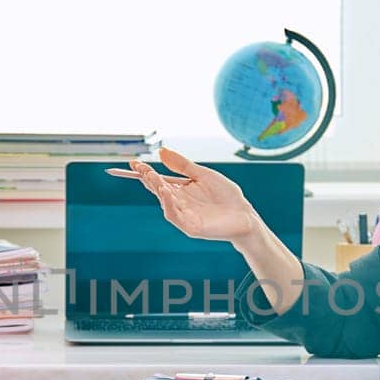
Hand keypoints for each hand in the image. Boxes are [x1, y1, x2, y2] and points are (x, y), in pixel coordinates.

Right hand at [112, 147, 261, 243]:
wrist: (245, 214)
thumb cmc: (226, 195)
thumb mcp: (203, 174)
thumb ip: (182, 165)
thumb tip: (161, 151)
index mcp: (180, 190)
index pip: (158, 180)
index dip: (145, 172)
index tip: (134, 163)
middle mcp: (179, 203)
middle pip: (158, 191)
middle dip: (149, 180)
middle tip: (141, 169)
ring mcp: (184, 216)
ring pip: (165, 203)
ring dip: (158, 190)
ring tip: (153, 177)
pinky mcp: (191, 227)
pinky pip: (176, 216)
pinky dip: (169, 205)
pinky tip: (167, 192)